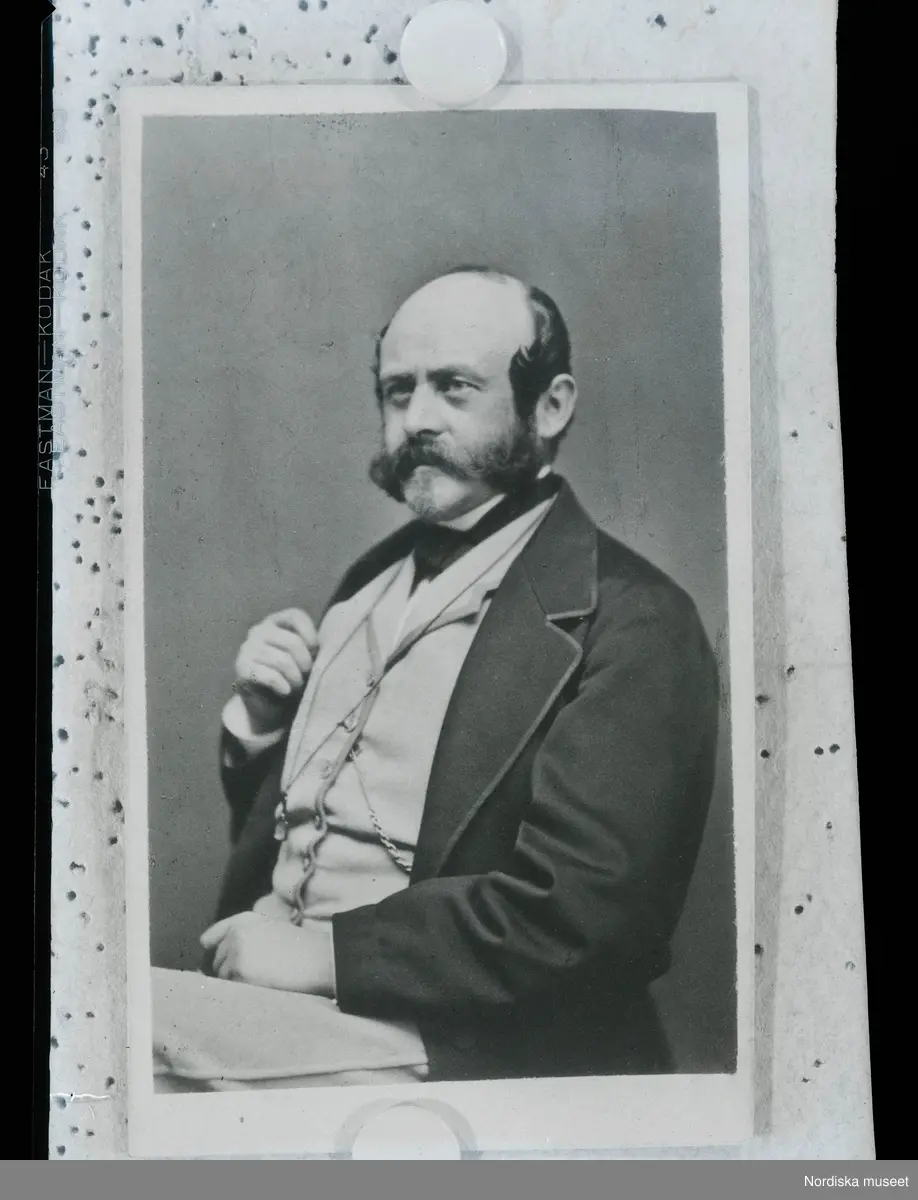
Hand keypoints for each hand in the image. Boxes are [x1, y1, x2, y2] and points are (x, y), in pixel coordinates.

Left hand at [200, 912, 334, 995]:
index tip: (226, 962)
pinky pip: (231, 990)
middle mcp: (235, 933)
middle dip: (231, 970)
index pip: (211, 937)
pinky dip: (242, 993)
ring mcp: (235, 953)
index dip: (215, 952)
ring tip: (263, 981)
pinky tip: (262, 988)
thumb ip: (243, 934)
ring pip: (223, 978)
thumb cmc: (301, 947)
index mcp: (243, 920)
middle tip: (259, 973)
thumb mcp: (270, 929)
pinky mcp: (240, 972)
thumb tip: (210, 950)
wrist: (320, 959)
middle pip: (217, 961)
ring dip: (237, 983)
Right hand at [234, 608, 318, 733]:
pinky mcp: (242, 669)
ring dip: (295, 678)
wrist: (264, 703)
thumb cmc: (289, 675)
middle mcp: (258, 631)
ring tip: (296, 686)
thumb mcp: (302, 656)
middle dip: (305, 663)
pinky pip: (271, 676)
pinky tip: (285, 691)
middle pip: (292, 642)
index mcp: (274, 622)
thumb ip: (310, 646)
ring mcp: (248, 649)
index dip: (310, 634)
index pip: (295, 616)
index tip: (315, 651)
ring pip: (283, 661)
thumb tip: (328, 646)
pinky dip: (284, 687)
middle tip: (307, 676)